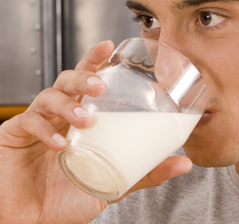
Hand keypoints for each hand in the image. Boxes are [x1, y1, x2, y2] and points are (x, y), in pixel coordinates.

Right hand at [0, 41, 191, 223]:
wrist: (37, 222)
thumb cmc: (71, 199)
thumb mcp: (115, 183)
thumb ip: (146, 171)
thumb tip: (184, 163)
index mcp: (81, 121)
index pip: (87, 84)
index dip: (95, 61)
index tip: (109, 47)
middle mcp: (60, 118)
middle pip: (67, 82)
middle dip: (83, 77)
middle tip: (100, 84)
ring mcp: (38, 125)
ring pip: (48, 95)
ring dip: (68, 102)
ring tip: (86, 119)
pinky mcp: (16, 136)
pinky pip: (30, 122)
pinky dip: (47, 130)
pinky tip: (62, 143)